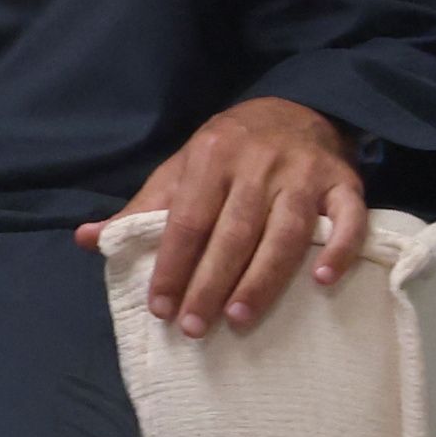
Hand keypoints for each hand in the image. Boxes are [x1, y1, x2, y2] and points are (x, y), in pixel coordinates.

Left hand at [92, 95, 369, 339]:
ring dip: (263, 278)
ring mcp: (304, 173)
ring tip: (239, 317)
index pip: (187, 220)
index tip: (161, 308)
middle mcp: (259, 164)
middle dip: (210, 283)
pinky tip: (322, 282)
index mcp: (211, 157)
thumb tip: (86, 240)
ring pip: (287, 232)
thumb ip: (140, 208)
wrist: (297, 108)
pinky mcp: (346, 182)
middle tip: (195, 328)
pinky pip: (349, 219)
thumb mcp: (181, 169)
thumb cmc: (229, 152)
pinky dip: (340, 250)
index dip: (173, 266)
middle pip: (234, 232)